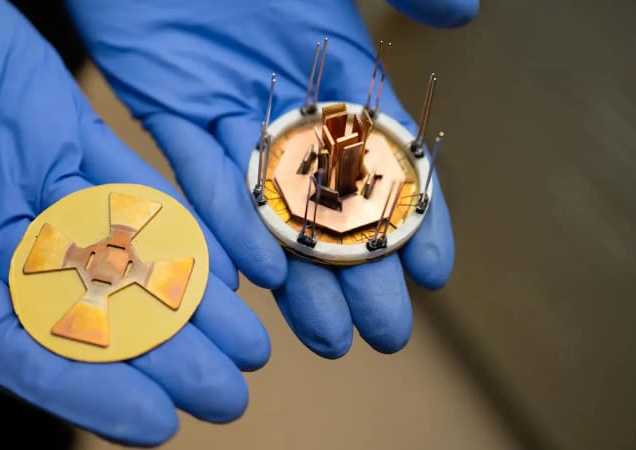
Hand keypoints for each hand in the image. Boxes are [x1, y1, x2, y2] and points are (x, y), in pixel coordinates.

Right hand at [0, 0, 268, 444]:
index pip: (28, 352)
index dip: (91, 393)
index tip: (156, 424)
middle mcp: (15, 250)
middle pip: (100, 319)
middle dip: (168, 360)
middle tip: (229, 395)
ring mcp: (53, 200)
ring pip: (131, 262)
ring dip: (191, 305)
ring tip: (249, 344)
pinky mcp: (79, 148)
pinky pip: (138, 194)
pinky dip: (182, 230)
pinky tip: (227, 270)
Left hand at [66, 0, 472, 356]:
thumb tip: (466, 14)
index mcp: (337, 73)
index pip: (388, 158)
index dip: (415, 215)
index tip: (437, 272)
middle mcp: (289, 105)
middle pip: (331, 204)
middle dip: (358, 271)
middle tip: (384, 334)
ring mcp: (230, 113)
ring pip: (268, 207)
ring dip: (296, 273)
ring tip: (324, 337)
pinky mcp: (169, 108)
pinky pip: (199, 174)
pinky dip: (225, 219)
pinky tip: (253, 273)